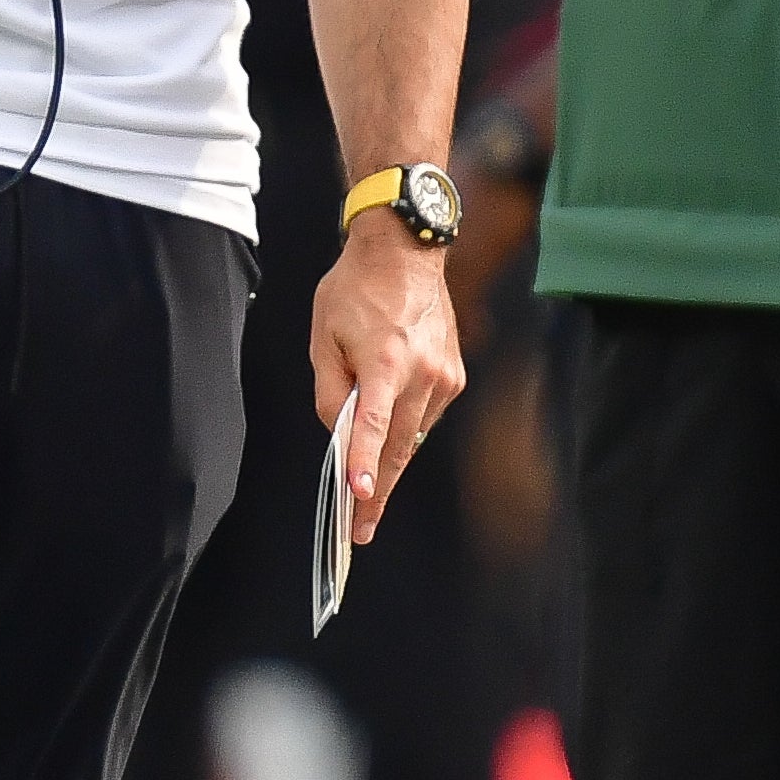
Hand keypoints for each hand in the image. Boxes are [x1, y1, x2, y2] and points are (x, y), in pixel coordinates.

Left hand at [310, 219, 465, 544]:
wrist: (406, 252)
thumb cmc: (357, 289)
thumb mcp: (324, 337)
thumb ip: (332, 391)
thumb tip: (341, 432)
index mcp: (385, 361)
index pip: (374, 425)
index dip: (364, 464)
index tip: (360, 497)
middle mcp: (422, 372)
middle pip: (398, 445)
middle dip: (378, 490)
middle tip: (360, 528)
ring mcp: (444, 376)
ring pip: (413, 435)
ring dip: (391, 463)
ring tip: (367, 493)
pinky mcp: (454, 375)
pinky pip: (425, 417)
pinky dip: (406, 430)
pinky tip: (389, 434)